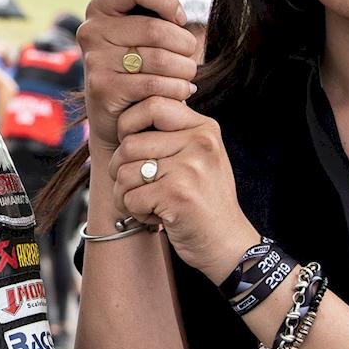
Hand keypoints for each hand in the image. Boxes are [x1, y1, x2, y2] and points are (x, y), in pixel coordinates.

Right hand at [78, 0, 199, 153]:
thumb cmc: (135, 64)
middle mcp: (91, 30)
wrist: (117, 115)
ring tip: (186, 76)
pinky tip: (180, 91)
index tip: (180, 18)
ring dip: (184, 70)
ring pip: (159, 59)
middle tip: (190, 55)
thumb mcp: (142, 26)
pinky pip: (154, 85)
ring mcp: (93, 60)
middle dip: (184, 45)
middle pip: (155, 28)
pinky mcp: (102, 88)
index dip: (166, 1)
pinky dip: (176, 90)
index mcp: (101, 7)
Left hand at [109, 96, 258, 281]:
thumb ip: (174, 134)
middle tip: (137, 186)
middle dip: (120, 170)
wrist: (227, 244)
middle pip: (129, 143)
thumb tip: (132, 109)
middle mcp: (200, 143)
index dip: (128, 123)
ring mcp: (190, 168)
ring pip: (124, 171)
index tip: (129, 144)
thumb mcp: (200, 157)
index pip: (152, 104)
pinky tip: (156, 217)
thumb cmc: (205, 201)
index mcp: (204, 128)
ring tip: (150, 204)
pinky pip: (130, 197)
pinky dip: (135, 212)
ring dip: (127, 194)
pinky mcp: (177, 195)